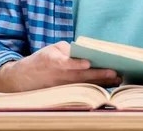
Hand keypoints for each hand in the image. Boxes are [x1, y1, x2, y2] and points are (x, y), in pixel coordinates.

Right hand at [0, 41, 121, 92]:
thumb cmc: (42, 60)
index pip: (66, 63)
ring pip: (85, 85)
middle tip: (116, 74)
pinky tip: (107, 86)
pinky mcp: (65, 94)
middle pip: (82, 76)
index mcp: (54, 61)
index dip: (76, 64)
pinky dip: (95, 88)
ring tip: (117, 80)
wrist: (24, 79)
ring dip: (102, 83)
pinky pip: (83, 91)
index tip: (87, 63)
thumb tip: (86, 54)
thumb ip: (68, 50)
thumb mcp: (51, 49)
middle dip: (99, 75)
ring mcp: (63, 87)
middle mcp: (59, 76)